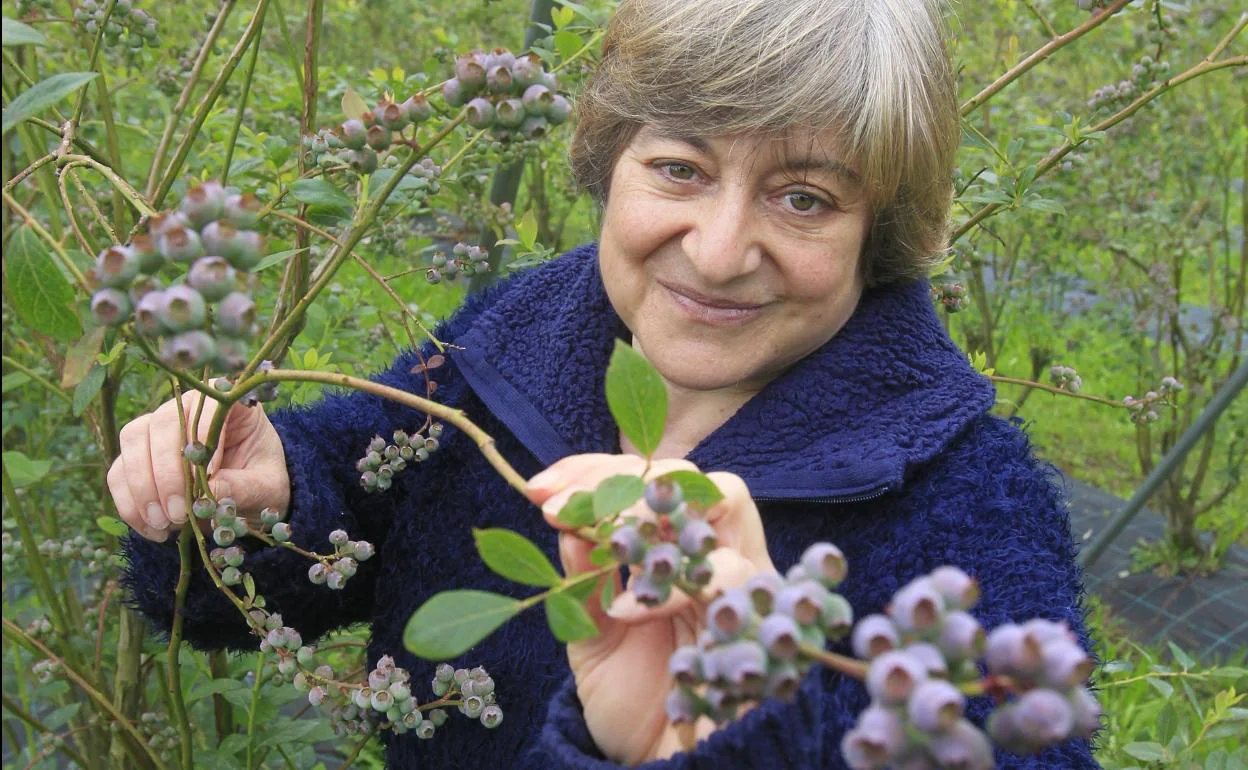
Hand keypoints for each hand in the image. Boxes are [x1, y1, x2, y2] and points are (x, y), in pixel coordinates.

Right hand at [107, 390, 288, 541]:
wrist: (249, 498)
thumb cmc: (263, 483)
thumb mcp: (267, 487)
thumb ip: (243, 486)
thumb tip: (207, 491)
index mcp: (226, 403)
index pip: (203, 409)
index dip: (200, 441)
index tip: (209, 476)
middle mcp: (186, 408)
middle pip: (159, 426)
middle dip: (165, 473)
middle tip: (177, 513)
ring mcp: (156, 429)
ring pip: (132, 445)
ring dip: (142, 488)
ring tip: (164, 524)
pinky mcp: (136, 457)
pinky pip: (119, 475)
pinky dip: (131, 505)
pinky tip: (154, 530)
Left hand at [526, 454, 776, 764]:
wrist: (662, 764)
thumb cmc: (631, 698)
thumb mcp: (590, 637)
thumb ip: (582, 582)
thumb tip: (565, 521)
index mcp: (664, 545)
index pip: (639, 477)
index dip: (590, 472)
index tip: (537, 490)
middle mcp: (707, 549)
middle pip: (685, 472)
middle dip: (618, 480)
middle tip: (562, 510)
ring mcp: (740, 575)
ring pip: (725, 498)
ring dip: (653, 513)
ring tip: (603, 549)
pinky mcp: (761, 609)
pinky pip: (734, 571)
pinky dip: (676, 583)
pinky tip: (631, 609)